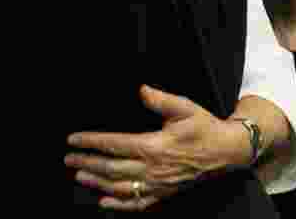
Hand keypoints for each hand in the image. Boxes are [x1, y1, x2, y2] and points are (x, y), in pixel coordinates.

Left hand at [65, 85, 246, 211]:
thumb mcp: (184, 107)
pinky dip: (119, 205)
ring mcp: (159, 184)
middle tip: (68, 159)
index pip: (114, 144)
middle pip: (112, 168)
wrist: (227, 151)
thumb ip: (160, 100)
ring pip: (120, 187)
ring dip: (96, 183)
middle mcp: (153, 168)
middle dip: (87, 162)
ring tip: (79, 176)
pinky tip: (103, 203)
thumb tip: (141, 90)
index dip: (91, 142)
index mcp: (154, 146)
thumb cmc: (205, 127)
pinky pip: (138, 203)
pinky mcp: (165, 193)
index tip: (73, 139)